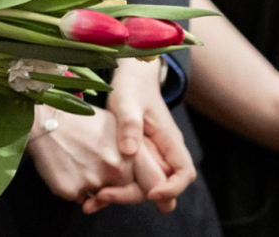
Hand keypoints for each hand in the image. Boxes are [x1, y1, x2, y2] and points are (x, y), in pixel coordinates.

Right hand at [27, 107, 134, 208]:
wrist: (43, 120)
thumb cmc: (77, 119)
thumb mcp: (113, 125)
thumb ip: (130, 148)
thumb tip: (142, 164)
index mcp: (128, 155)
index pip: (143, 184)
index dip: (133, 184)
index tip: (123, 179)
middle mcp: (114, 171)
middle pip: (118, 191)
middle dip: (108, 184)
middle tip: (91, 165)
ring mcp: (92, 183)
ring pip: (96, 195)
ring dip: (88, 184)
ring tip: (75, 160)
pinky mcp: (71, 191)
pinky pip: (77, 196)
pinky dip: (72, 186)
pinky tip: (64, 166)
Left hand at [101, 58, 194, 211]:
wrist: (131, 78)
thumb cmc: (132, 87)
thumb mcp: (128, 101)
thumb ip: (130, 124)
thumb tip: (129, 151)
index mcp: (170, 141)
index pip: (184, 174)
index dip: (171, 188)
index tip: (150, 193)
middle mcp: (164, 152)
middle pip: (162, 186)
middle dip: (137, 197)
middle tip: (106, 196)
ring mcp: (150, 155)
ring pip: (145, 184)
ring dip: (123, 195)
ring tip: (94, 200)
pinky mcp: (136, 156)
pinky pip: (132, 177)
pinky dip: (116, 185)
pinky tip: (94, 189)